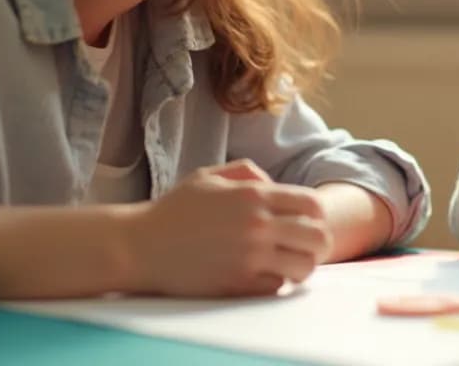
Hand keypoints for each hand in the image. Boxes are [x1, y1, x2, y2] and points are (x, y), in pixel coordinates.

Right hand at [125, 160, 332, 296]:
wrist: (140, 246)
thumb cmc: (173, 211)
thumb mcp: (208, 177)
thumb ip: (247, 172)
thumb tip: (273, 185)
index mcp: (253, 195)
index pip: (312, 204)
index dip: (317, 215)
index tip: (307, 222)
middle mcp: (257, 225)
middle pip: (318, 237)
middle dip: (317, 243)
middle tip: (305, 248)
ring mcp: (249, 257)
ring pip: (304, 267)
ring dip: (300, 267)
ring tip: (287, 265)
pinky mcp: (238, 284)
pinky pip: (277, 287)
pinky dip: (275, 282)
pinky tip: (261, 276)